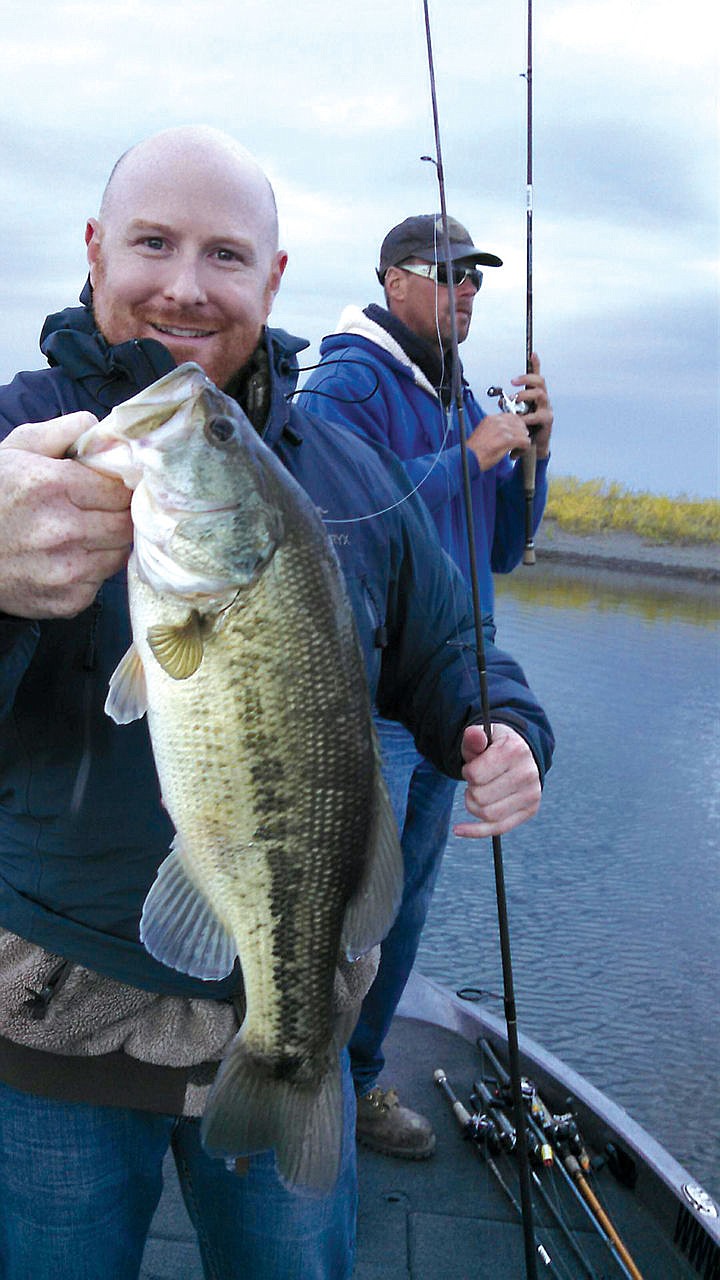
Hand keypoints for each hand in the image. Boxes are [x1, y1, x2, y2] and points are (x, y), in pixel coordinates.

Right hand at [0, 413, 132, 618]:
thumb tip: (103, 430)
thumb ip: (63, 431)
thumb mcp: (16, 449)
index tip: (113, 487)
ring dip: (109, 543)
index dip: (120, 486)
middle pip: (126, 522)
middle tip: (102, 510)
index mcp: (52, 486)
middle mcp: (62, 530)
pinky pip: (101, 582)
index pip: (120, 488)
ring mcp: (66, 571)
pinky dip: (92, 571)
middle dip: (119, 514)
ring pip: (119, 554)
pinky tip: (68, 559)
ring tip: (83, 534)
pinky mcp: (67, 600)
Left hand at [454, 722, 540, 838]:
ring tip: (478, 793)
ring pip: (488, 814)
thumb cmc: (495, 747)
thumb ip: (473, 738)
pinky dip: (475, 831)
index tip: (473, 767)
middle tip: (476, 781)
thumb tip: (473, 734)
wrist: (522, 754)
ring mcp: (531, 794)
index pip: (475, 776)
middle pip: (480, 797)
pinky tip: (459, 830)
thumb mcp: (483, 737)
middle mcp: (527, 773)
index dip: (467, 773)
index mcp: (514, 751)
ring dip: (473, 806)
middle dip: (470, 790)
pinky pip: (499, 829)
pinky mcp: (530, 810)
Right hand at [466, 411, 534, 470]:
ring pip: (524, 432)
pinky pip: (525, 441)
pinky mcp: (508, 439)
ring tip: (514, 452)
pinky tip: (514, 455)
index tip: (513, 437)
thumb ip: (494, 430)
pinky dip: (523, 450)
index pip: (511, 417)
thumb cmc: (473, 452)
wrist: (468, 459)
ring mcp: (504, 429)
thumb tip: (506, 433)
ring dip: (522, 443)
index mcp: (491, 418)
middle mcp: (498, 421)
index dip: (515, 427)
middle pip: (520, 422)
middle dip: (521, 434)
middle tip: (515, 445)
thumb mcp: (483, 434)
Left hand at [509, 352, 552, 458]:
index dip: (536, 364)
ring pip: (540, 394)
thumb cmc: (523, 428)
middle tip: (513, 382)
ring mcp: (546, 409)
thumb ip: (509, 405)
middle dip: (527, 378)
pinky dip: (528, 417)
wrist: (531, 446)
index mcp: (534, 396)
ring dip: (526, 395)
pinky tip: (520, 420)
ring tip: (515, 399)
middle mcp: (543, 399)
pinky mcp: (548, 420)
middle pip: (540, 381)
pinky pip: (539, 415)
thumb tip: (500, 399)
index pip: (536, 377)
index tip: (532, 353)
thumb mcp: (515, 414)